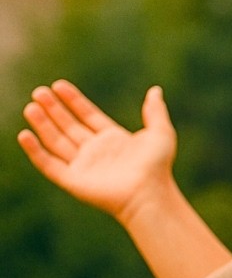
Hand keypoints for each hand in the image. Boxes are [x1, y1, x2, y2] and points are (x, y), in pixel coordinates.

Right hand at [18, 80, 177, 223]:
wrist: (149, 192)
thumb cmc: (157, 166)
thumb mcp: (160, 133)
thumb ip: (155, 111)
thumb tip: (156, 90)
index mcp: (112, 139)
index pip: (87, 115)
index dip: (73, 100)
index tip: (58, 85)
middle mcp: (95, 151)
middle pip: (68, 125)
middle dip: (53, 109)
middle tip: (39, 92)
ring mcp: (82, 166)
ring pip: (55, 141)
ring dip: (42, 124)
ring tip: (31, 107)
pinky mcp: (72, 180)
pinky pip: (48, 164)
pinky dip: (35, 150)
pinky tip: (25, 134)